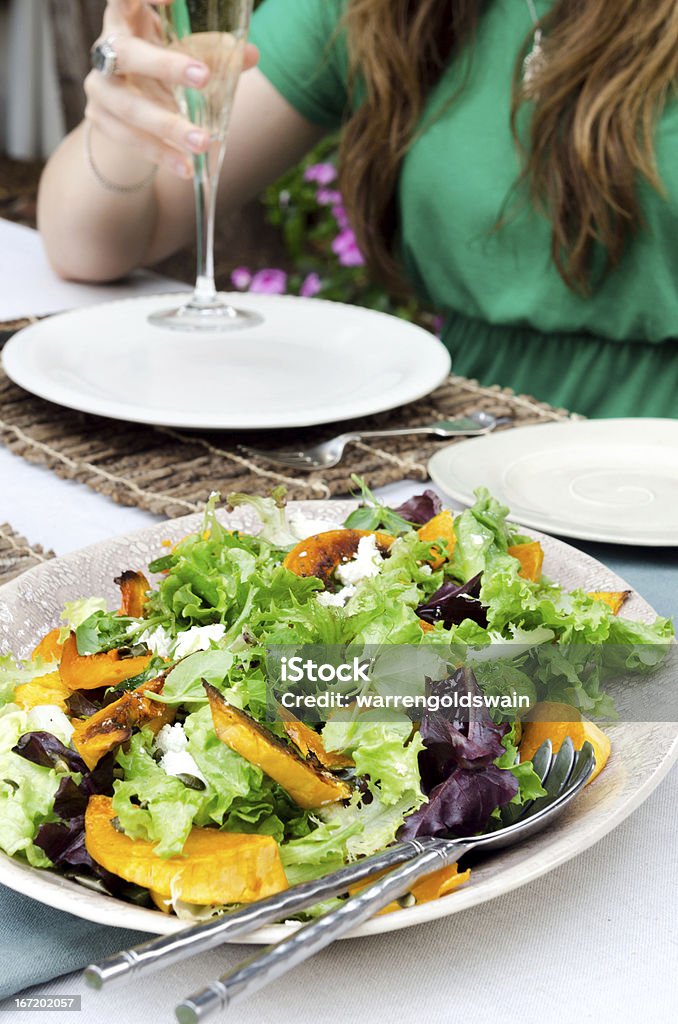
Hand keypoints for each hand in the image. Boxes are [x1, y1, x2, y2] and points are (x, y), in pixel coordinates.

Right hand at [84, 0, 258, 177]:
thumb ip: (212, 54)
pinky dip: (161, 154)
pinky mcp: (100, 119)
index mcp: (126, 21)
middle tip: (203, 78)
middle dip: (166, 66)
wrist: (127, 110)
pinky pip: (131, 139)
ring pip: (129, 106)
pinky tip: (186, 166)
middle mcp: (106, 50)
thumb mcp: (183, 57)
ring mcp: (100, 87)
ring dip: (168, 125)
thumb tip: (251, 54)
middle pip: (127, 54)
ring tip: (202, 142)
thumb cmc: (159, 69)